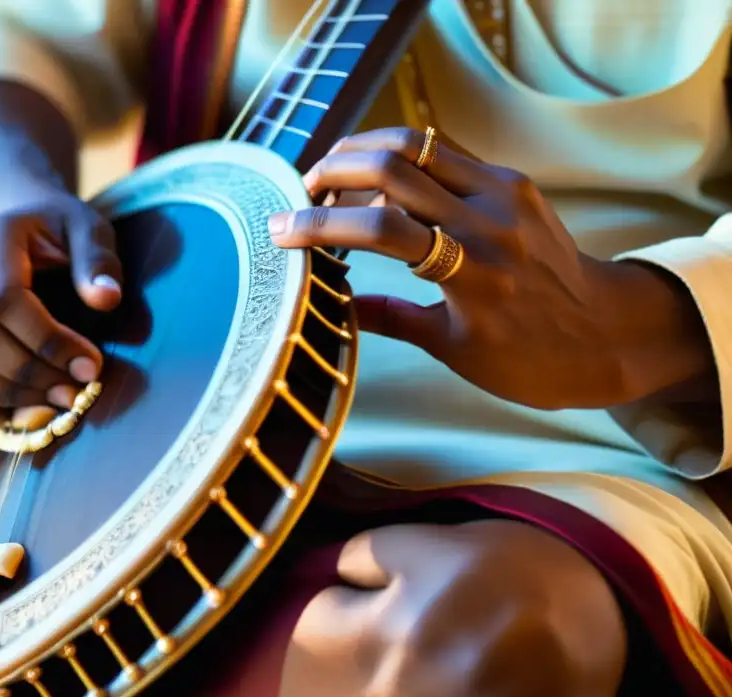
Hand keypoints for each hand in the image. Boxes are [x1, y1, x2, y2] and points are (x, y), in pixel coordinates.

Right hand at [0, 184, 121, 433]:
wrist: (9, 218)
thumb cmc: (55, 229)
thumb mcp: (86, 229)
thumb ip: (97, 261)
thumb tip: (106, 299)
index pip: (5, 300)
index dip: (49, 341)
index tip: (90, 366)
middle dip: (29, 378)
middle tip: (74, 395)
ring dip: (0, 399)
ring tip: (48, 408)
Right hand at [268, 127, 652, 410]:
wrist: (610, 333)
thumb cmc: (533, 359)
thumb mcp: (455, 349)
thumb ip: (392, 320)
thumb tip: (336, 307)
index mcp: (472, 273)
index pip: (380, 228)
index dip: (319, 225)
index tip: (279, 230)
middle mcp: (489, 221)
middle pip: (393, 163)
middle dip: (334, 169)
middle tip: (303, 193)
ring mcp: (505, 193)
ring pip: (417, 144)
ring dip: (363, 153)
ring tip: (332, 180)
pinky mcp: (514, 182)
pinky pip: (445, 154)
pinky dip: (402, 159)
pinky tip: (379, 183)